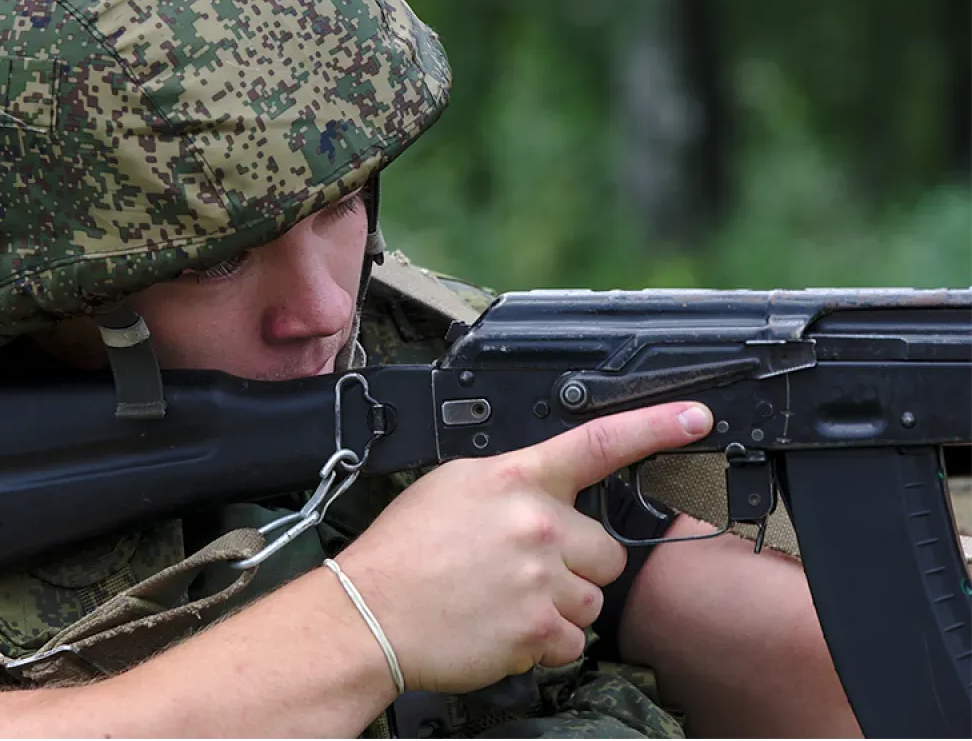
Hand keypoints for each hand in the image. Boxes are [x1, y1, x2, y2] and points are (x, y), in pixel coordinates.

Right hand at [335, 401, 712, 693]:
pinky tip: (502, 628)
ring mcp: (540, 578)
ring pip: (592, 601)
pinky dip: (543, 644)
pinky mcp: (536, 630)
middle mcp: (535, 524)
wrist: (368, 614)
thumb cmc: (401, 553)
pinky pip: (572, 643)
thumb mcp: (452, 487)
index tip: (694, 417)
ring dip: (559, 608)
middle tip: (524, 572)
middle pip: (606, 551)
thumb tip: (545, 493)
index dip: (654, 427)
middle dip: (576, 567)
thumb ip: (510, 483)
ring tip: (504, 601)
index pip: (597, 443)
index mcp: (514, 478)